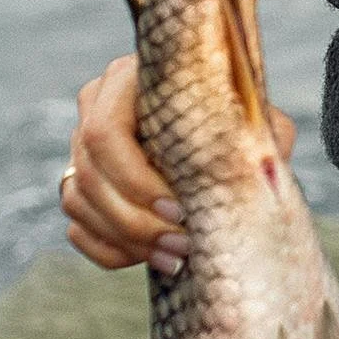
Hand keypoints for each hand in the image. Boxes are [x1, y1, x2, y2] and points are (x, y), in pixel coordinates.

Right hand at [61, 52, 296, 273]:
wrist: (224, 149)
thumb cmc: (243, 129)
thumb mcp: (257, 124)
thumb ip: (261, 137)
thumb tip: (261, 169)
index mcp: (128, 80)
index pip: (105, 132)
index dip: (135, 179)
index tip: (181, 212)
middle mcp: (95, 107)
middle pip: (89, 172)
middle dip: (135, 220)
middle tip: (183, 246)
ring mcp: (80, 147)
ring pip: (78, 201)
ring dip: (126, 239)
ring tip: (175, 258)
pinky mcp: (79, 187)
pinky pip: (77, 228)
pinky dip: (112, 251)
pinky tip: (153, 259)